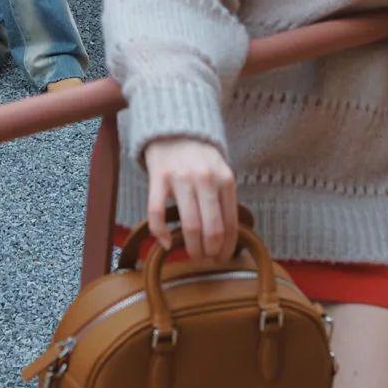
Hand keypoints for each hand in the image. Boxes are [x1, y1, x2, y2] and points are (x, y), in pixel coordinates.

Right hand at [143, 138, 237, 262]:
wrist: (175, 127)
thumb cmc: (200, 156)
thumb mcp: (220, 171)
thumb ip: (224, 198)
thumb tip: (227, 237)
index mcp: (225, 179)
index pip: (231, 223)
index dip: (227, 247)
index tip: (221, 259)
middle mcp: (205, 179)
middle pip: (212, 229)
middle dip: (210, 252)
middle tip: (205, 260)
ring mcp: (181, 178)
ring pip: (189, 225)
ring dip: (191, 248)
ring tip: (191, 255)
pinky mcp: (158, 177)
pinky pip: (157, 213)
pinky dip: (161, 234)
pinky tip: (165, 243)